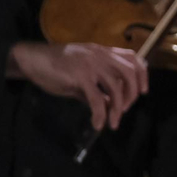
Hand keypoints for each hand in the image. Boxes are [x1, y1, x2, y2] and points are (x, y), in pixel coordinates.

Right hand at [7, 42, 148, 130]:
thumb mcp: (82, 74)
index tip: (143, 91)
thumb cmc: (57, 67)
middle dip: (132, 93)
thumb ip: (97, 87)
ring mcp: (91, 64)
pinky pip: (97, 99)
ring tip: (113, 122)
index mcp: (103, 52)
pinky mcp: (81, 76)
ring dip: (117, 108)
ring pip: (116, 87)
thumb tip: (110, 106)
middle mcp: (101, 55)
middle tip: (125, 109)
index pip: (133, 57)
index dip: (143, 74)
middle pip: (130, 72)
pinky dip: (101, 114)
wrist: (34, 60)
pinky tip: (97, 124)